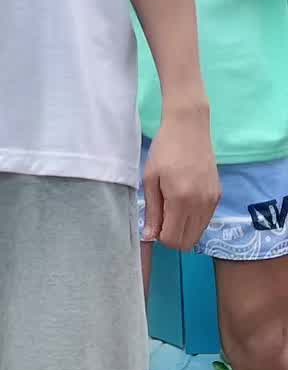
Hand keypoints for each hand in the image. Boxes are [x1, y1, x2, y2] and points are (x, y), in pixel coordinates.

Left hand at [143, 108, 220, 250]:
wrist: (189, 127)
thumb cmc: (165, 150)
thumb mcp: (150, 178)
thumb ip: (152, 210)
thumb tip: (150, 236)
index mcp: (180, 200)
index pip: (173, 240)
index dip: (161, 236)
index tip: (154, 222)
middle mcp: (200, 205)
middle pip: (188, 242)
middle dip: (172, 237)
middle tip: (162, 217)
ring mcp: (212, 201)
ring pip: (199, 234)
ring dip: (184, 229)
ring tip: (172, 207)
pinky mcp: (218, 196)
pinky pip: (206, 220)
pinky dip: (194, 220)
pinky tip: (184, 201)